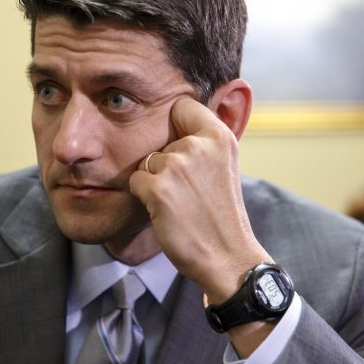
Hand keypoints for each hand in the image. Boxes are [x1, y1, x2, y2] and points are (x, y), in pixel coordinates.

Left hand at [129, 97, 271, 303]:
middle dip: (166, 163)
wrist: (228, 258)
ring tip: (179, 203)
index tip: (182, 143)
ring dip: (155, 181)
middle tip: (188, 191)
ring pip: (147, 162)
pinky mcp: (158, 189)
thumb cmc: (221, 214)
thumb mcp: (223, 166)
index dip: (176, 124)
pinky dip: (143, 196)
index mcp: (219, 137)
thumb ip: (203, 142)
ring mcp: (177, 167)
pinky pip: (135, 181)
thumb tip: (174, 117)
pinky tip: (166, 212)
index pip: (183, 105)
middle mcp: (199, 146)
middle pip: (161, 140)